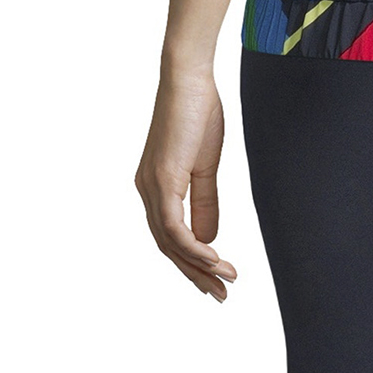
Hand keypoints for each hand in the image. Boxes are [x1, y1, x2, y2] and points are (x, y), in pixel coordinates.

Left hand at [135, 66, 238, 300]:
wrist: (189, 78)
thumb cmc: (199, 112)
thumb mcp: (206, 165)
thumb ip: (205, 202)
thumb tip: (208, 239)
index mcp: (156, 187)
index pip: (171, 237)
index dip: (193, 262)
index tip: (218, 278)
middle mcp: (147, 191)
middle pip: (168, 247)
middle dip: (195, 274)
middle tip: (221, 294)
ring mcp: (151, 187)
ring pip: (170, 242)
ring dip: (198, 266)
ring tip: (225, 280)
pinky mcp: (162, 180)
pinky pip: (174, 227)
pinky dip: (193, 247)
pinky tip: (214, 258)